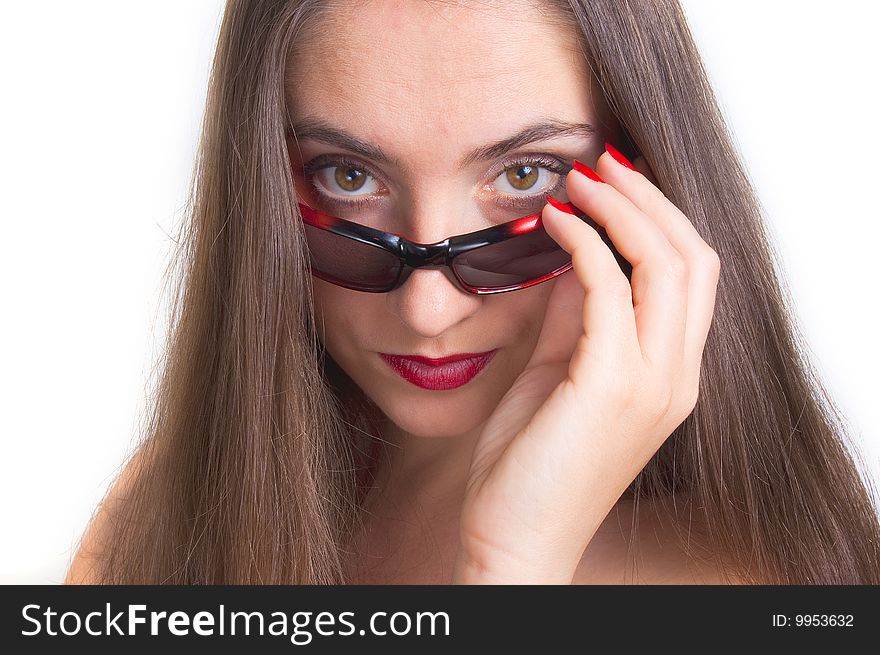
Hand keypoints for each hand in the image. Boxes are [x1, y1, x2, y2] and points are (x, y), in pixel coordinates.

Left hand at [452, 146, 720, 582]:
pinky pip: (609, 290)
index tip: (613, 180)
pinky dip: (583, 244)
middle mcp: (675, 376)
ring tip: (578, 179)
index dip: (658, 217)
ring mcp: (652, 383)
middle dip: (647, 199)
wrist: (514, 537)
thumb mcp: (558, 375)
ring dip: (621, 210)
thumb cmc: (530, 464)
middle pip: (692, 258)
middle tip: (600, 162)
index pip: (690, 275)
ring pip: (666, 265)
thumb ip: (575, 318)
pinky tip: (550, 224)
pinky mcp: (612, 386)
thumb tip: (571, 255)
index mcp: (669, 375)